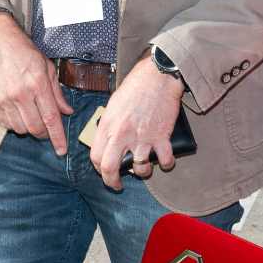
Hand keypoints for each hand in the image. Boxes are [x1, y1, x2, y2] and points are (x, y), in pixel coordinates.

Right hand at [0, 12, 72, 154]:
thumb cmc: (23, 51)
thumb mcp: (47, 67)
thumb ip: (57, 92)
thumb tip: (67, 111)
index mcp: (38, 84)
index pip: (51, 119)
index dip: (58, 138)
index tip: (61, 150)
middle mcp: (21, 94)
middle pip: (36, 128)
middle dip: (44, 133)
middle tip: (47, 128)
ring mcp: (5, 99)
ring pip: (21, 129)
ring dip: (29, 128)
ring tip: (32, 115)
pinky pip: (6, 124)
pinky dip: (15, 124)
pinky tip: (19, 113)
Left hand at [90, 56, 184, 191]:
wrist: (157, 76)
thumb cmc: (134, 87)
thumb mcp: (113, 105)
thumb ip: (109, 125)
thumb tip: (108, 140)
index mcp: (108, 126)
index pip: (95, 157)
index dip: (98, 169)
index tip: (103, 171)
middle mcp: (122, 134)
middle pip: (110, 169)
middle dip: (112, 182)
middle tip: (116, 185)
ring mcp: (143, 137)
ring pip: (139, 169)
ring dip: (142, 173)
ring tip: (143, 169)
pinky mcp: (162, 137)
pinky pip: (164, 160)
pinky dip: (166, 164)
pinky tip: (165, 161)